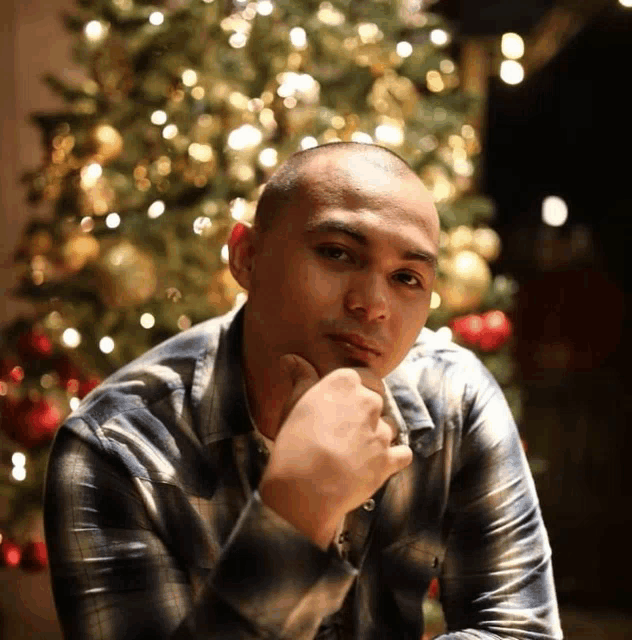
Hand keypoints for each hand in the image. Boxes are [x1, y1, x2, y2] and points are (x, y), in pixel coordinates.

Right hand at [259, 354, 412, 549]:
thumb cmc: (294, 441)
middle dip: (364, 412)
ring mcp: (382, 431)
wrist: (305, 487)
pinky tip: (375, 464)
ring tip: (354, 450)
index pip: (362, 376)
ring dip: (377, 435)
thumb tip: (291, 358)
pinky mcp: (390, 459)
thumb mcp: (293, 404)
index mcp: (346, 382)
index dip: (352, 391)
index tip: (339, 404)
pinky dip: (392, 457)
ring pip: (388, 426)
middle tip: (343, 430)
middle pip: (376, 400)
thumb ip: (300, 378)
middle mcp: (369, 401)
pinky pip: (402, 453)